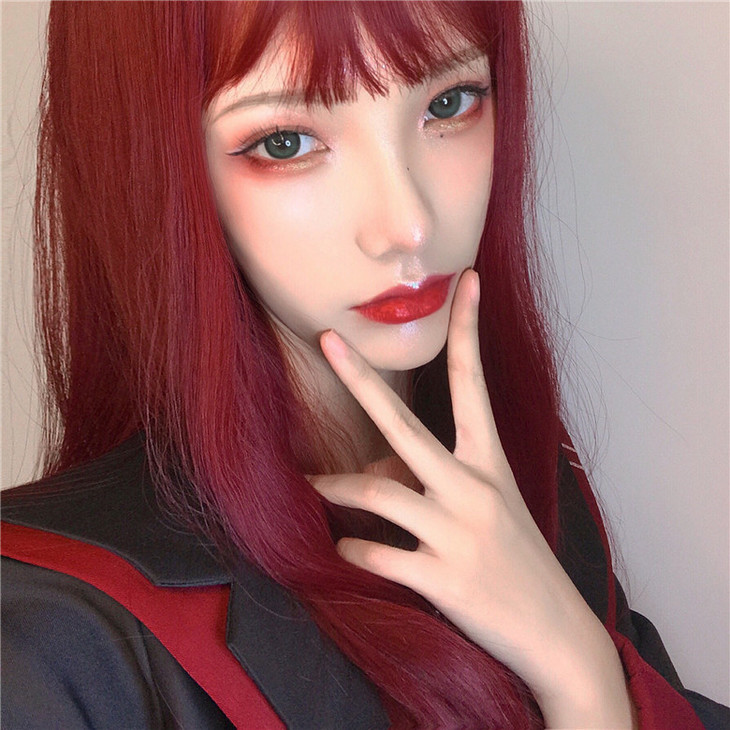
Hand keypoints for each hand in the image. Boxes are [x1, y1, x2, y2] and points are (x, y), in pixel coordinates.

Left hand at [307, 269, 633, 726]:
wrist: (556, 632)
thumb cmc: (516, 559)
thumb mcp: (488, 506)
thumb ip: (436, 480)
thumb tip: (373, 472)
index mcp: (488, 462)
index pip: (473, 383)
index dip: (468, 330)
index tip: (466, 281)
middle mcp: (472, 488)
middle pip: (404, 426)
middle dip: (362, 381)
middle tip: (328, 342)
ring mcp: (457, 532)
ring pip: (377, 494)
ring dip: (337, 489)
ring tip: (316, 485)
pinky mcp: (443, 578)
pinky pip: (376, 554)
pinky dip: (351, 550)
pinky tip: (344, 551)